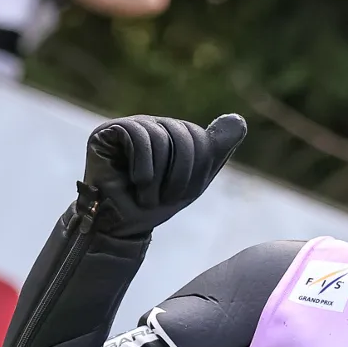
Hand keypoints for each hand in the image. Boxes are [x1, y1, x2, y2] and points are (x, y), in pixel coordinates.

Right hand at [81, 114, 246, 236]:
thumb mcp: (194, 179)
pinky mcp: (107, 132)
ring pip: (159, 136)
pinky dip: (142, 166)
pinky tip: (136, 183)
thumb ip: (215, 150)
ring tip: (147, 195)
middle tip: (165, 198)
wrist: (121, 226)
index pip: (198, 137)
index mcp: (172, 133)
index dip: (195, 170)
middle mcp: (152, 125)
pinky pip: (136, 135)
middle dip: (180, 175)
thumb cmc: (155, 204)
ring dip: (158, 177)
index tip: (180, 193)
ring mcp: (129, 126)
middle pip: (182, 135)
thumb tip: (240, 119)